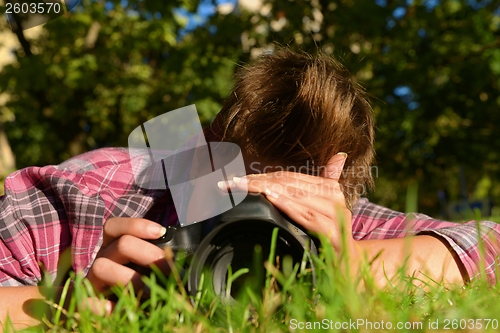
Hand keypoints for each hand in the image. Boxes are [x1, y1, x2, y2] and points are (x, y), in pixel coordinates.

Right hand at [84, 217, 168, 312]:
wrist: (115, 313)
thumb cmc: (137, 285)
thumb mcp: (146, 267)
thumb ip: (156, 261)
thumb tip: (180, 265)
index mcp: (113, 247)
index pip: (115, 226)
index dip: (137, 225)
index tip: (161, 232)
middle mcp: (101, 258)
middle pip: (121, 244)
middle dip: (148, 254)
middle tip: (169, 270)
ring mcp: (91, 280)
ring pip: (102, 266)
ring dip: (130, 279)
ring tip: (149, 292)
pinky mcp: (84, 302)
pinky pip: (86, 301)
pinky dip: (103, 306)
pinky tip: (119, 309)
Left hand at [220, 153, 352, 252]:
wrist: (350, 266)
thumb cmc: (330, 236)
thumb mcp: (324, 209)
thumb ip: (325, 181)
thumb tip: (339, 155)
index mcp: (330, 188)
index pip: (290, 177)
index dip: (262, 175)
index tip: (237, 178)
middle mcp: (335, 197)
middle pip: (290, 184)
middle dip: (258, 182)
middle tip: (232, 182)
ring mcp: (336, 213)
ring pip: (297, 195)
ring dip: (268, 189)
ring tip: (244, 186)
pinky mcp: (334, 232)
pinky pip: (307, 216)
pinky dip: (289, 206)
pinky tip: (272, 198)